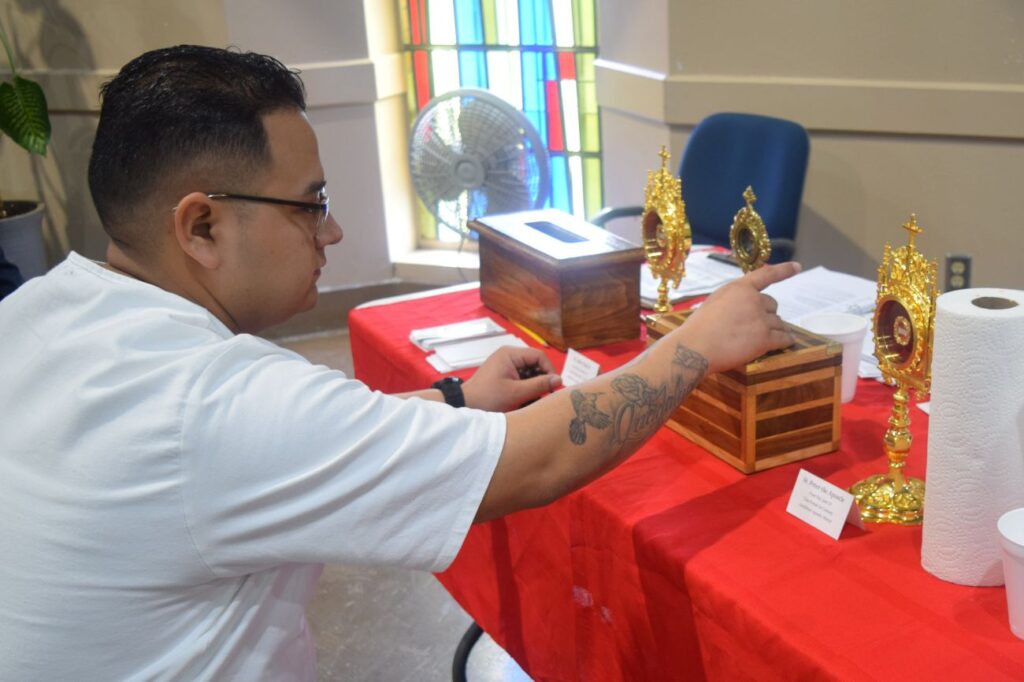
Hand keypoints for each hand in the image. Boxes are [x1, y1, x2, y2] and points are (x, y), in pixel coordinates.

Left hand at [463, 346, 560, 411]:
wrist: (466, 405)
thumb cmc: (489, 398)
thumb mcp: (517, 393)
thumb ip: (540, 385)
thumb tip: (559, 380)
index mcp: (511, 354)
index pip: (539, 356)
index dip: (550, 370)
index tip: (555, 386)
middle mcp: (509, 355)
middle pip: (535, 363)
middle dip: (542, 378)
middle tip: (546, 394)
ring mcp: (506, 364)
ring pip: (529, 370)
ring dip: (535, 383)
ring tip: (535, 397)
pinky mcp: (504, 373)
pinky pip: (521, 376)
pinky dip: (527, 386)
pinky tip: (526, 397)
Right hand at [674, 262, 800, 373]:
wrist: (695, 347)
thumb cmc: (699, 327)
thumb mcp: (715, 302)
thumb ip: (733, 300)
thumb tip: (746, 307)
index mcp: (739, 288)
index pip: (766, 275)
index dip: (783, 270)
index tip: (797, 267)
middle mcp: (754, 300)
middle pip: (772, 305)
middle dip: (766, 315)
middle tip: (752, 327)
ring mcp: (761, 319)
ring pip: (779, 323)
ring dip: (774, 330)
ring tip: (759, 340)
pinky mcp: (765, 339)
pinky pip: (784, 338)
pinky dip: (785, 341)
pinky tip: (785, 344)